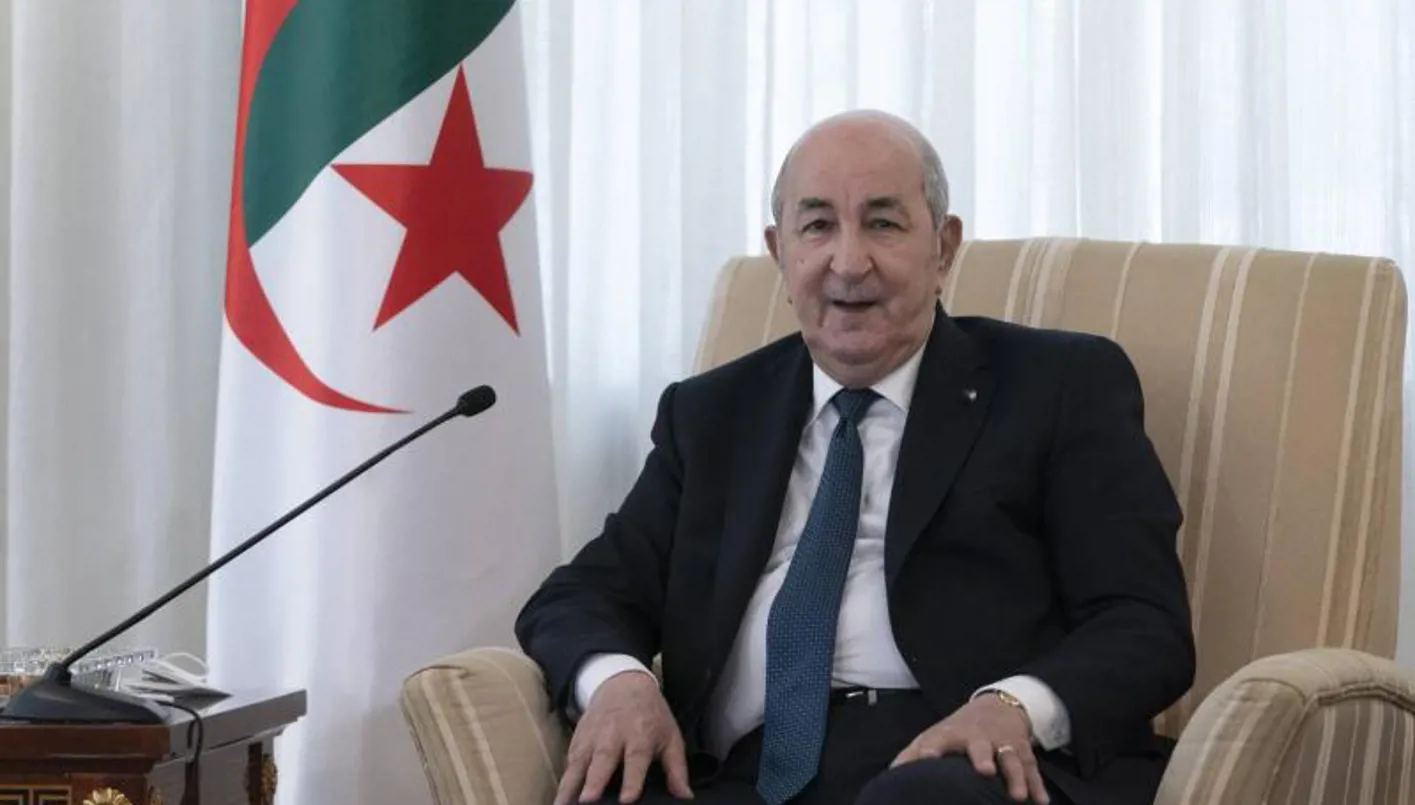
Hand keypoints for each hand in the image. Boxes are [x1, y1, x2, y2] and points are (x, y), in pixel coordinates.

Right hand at [556, 671, 693, 803]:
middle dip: (594, 782)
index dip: (632, 780)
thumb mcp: (670, 736)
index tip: (627, 800)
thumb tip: (685, 797)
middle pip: (603, 760)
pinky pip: (568, 764)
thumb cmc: (650, 715)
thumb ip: (677, 769)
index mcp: (640, 735)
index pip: (636, 759)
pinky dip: (563, 782)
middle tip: (587, 801)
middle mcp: (613, 736)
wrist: (622, 684)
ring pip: (579, 763)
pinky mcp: (577, 741)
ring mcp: (592, 738)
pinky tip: (559, 800)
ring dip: (570, 786)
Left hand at [891, 694, 1048, 803]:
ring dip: (1016, 776)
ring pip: (1012, 758)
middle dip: (982, 756)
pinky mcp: (1023, 751)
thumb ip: (912, 755)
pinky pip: (1033, 769)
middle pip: (981, 745)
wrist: (996, 707)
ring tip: (1018, 796)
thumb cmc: (957, 731)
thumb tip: (891, 775)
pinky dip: (1038, 785)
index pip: (939, 739)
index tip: (926, 757)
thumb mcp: (934, 736)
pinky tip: (1041, 802)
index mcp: (952, 734)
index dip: (932, 748)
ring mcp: (1004, 743)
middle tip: (983, 771)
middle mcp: (980, 737)